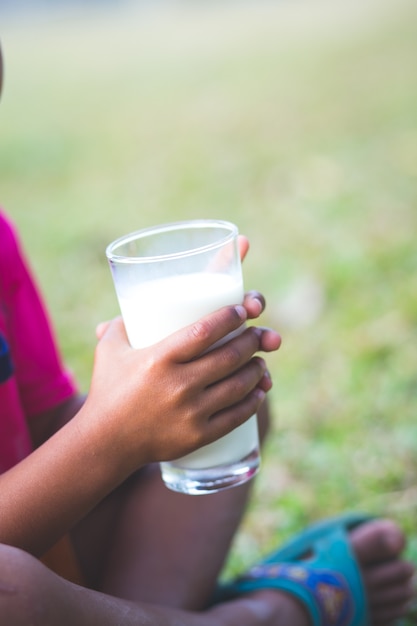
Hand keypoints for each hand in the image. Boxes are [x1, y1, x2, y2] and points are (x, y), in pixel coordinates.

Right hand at [88, 295, 279, 474]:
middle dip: (251, 340)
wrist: (105, 442)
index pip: (204, 331)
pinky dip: (254, 400)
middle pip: (229, 356)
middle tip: (255, 334)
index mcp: (159, 359)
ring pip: (239, 385)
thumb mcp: (109, 350)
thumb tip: (135, 306)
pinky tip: (259, 390)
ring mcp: (191, 413)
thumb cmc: (107, 390)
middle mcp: (178, 384)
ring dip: (257, 368)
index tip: (240, 310)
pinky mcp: (199, 436)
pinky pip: (237, 415)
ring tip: (260, 360)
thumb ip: (120, 323)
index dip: (229, 318)